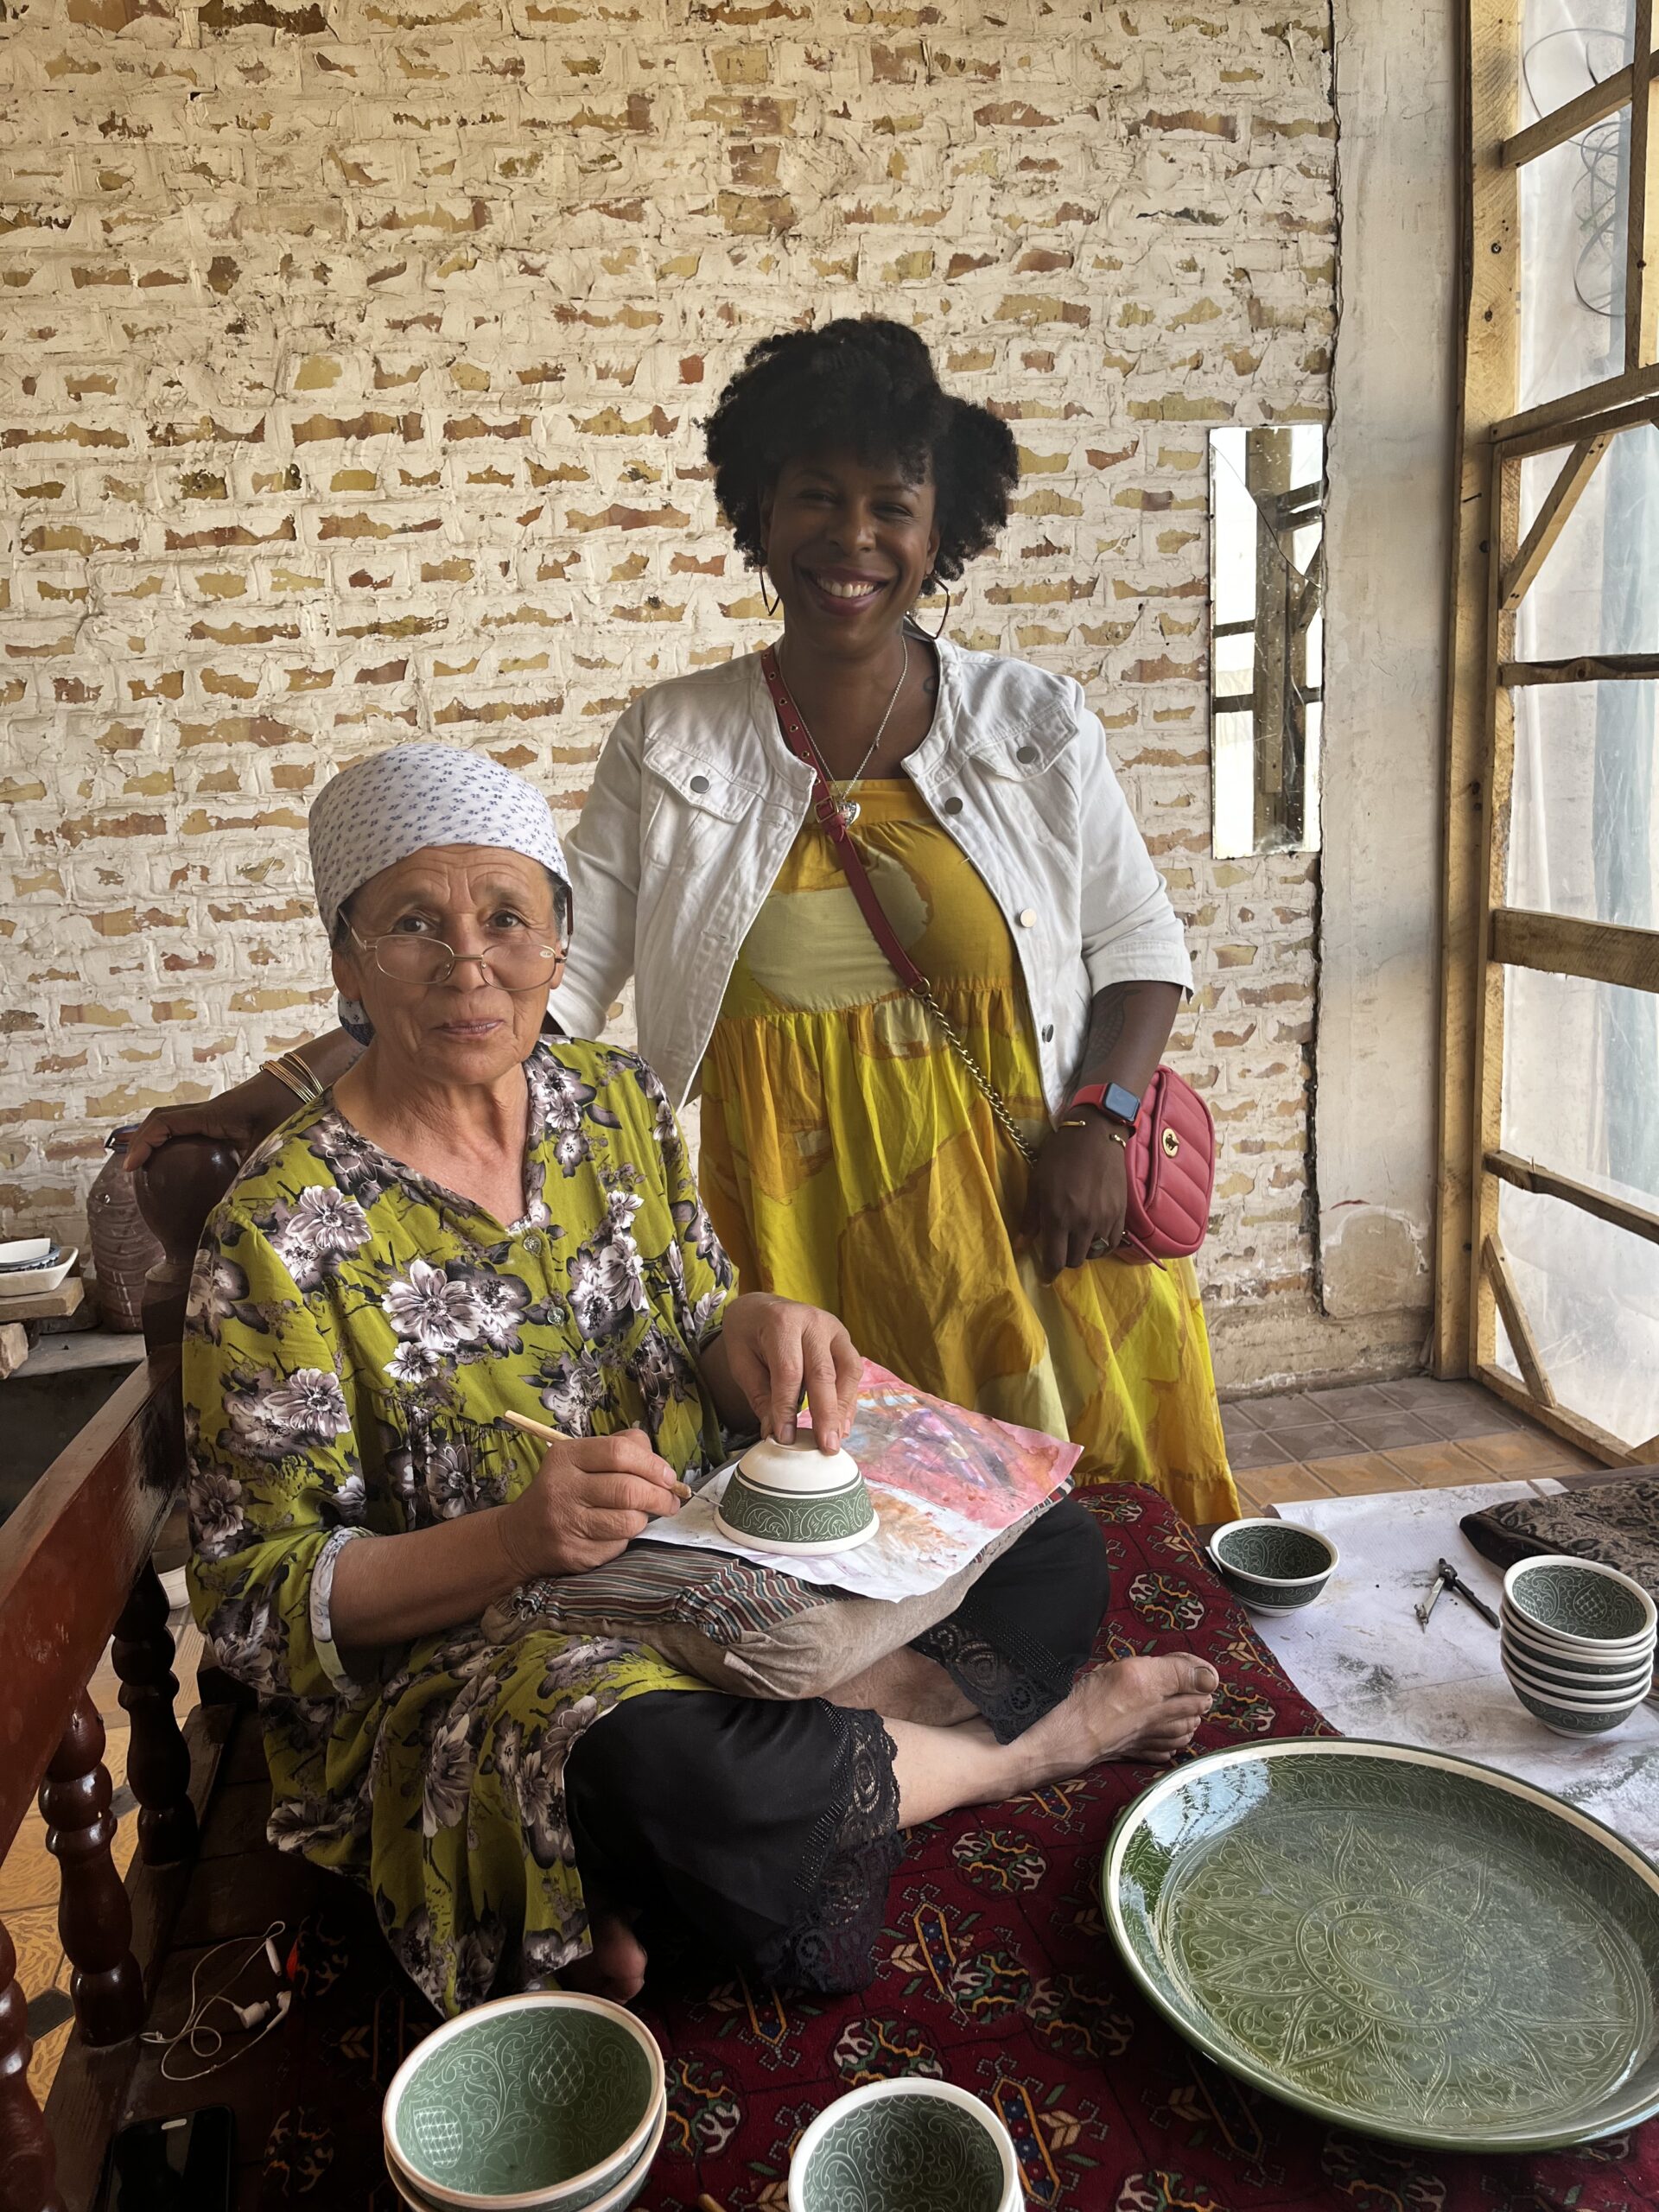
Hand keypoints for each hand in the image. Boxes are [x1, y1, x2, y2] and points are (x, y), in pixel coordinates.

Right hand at [123, 1068, 295, 1175]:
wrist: (305, 1079)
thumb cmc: (291, 1106)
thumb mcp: (272, 1142)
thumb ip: (254, 1170)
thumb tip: (238, 1206)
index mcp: (213, 1115)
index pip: (165, 1123)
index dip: (143, 1143)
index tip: (131, 1167)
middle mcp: (209, 1112)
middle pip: (161, 1121)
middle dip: (142, 1142)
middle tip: (132, 1171)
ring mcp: (216, 1114)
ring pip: (174, 1123)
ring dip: (157, 1140)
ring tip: (146, 1169)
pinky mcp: (226, 1119)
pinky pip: (192, 1128)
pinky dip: (177, 1142)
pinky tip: (181, 1165)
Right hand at [498, 1428, 682, 1579]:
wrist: (519, 1537)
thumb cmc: (562, 1491)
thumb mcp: (579, 1460)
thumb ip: (619, 1450)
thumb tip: (660, 1463)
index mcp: (566, 1457)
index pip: (619, 1452)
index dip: (653, 1464)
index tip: (669, 1477)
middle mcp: (562, 1488)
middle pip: (628, 1489)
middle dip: (660, 1496)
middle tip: (671, 1501)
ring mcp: (566, 1523)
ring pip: (628, 1521)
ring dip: (644, 1519)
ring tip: (642, 1515)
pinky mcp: (574, 1553)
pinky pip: (618, 1546)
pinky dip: (626, 1539)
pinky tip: (616, 1532)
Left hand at [714, 1292, 860, 1452]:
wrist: (761, 1307)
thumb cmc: (748, 1335)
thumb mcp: (741, 1362)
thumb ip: (760, 1396)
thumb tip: (775, 1434)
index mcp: (781, 1322)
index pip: (789, 1371)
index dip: (787, 1408)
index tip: (785, 1438)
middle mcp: (813, 1321)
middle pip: (824, 1373)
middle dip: (826, 1414)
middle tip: (827, 1447)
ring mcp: (834, 1328)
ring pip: (847, 1371)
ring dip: (844, 1409)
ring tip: (837, 1438)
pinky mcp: (844, 1338)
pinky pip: (852, 1371)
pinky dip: (849, 1399)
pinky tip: (842, 1423)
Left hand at [1021, 1116, 1128, 1279]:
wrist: (1095, 1137)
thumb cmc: (1058, 1158)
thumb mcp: (1037, 1185)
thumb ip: (1030, 1218)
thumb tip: (1020, 1246)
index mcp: (1058, 1217)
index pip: (1055, 1260)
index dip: (1049, 1272)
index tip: (1045, 1277)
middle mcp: (1083, 1223)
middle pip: (1075, 1261)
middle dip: (1064, 1260)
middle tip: (1059, 1250)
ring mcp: (1104, 1220)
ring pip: (1093, 1253)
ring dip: (1082, 1252)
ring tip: (1076, 1241)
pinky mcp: (1120, 1214)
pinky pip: (1112, 1243)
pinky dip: (1101, 1246)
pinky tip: (1094, 1237)